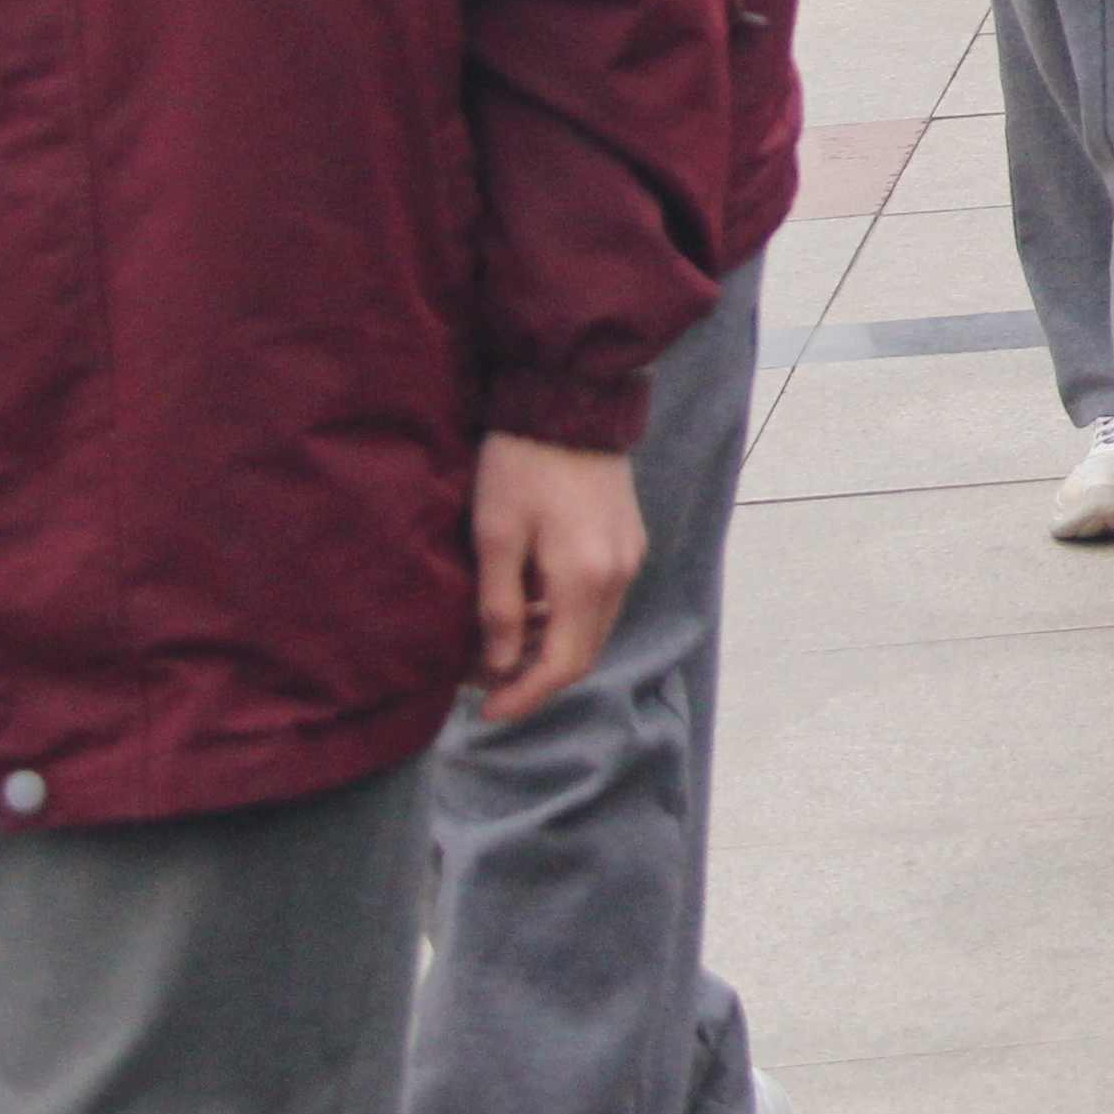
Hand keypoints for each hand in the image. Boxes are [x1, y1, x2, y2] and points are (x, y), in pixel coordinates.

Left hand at [472, 434, 645, 724]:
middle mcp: (620, 574)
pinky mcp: (630, 537)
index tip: (484, 712)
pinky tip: (532, 606)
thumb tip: (500, 666)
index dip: (523, 697)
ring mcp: (630, 555)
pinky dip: (567, 618)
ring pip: (594, 627)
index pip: (563, 665)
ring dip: (551, 647)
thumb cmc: (522, 466)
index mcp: (586, 579)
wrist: (570, 401)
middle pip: (584, 653)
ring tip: (500, 646)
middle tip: (485, 683)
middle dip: (535, 677)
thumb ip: (500, 608)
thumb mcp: (495, 537)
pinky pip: (601, 598)